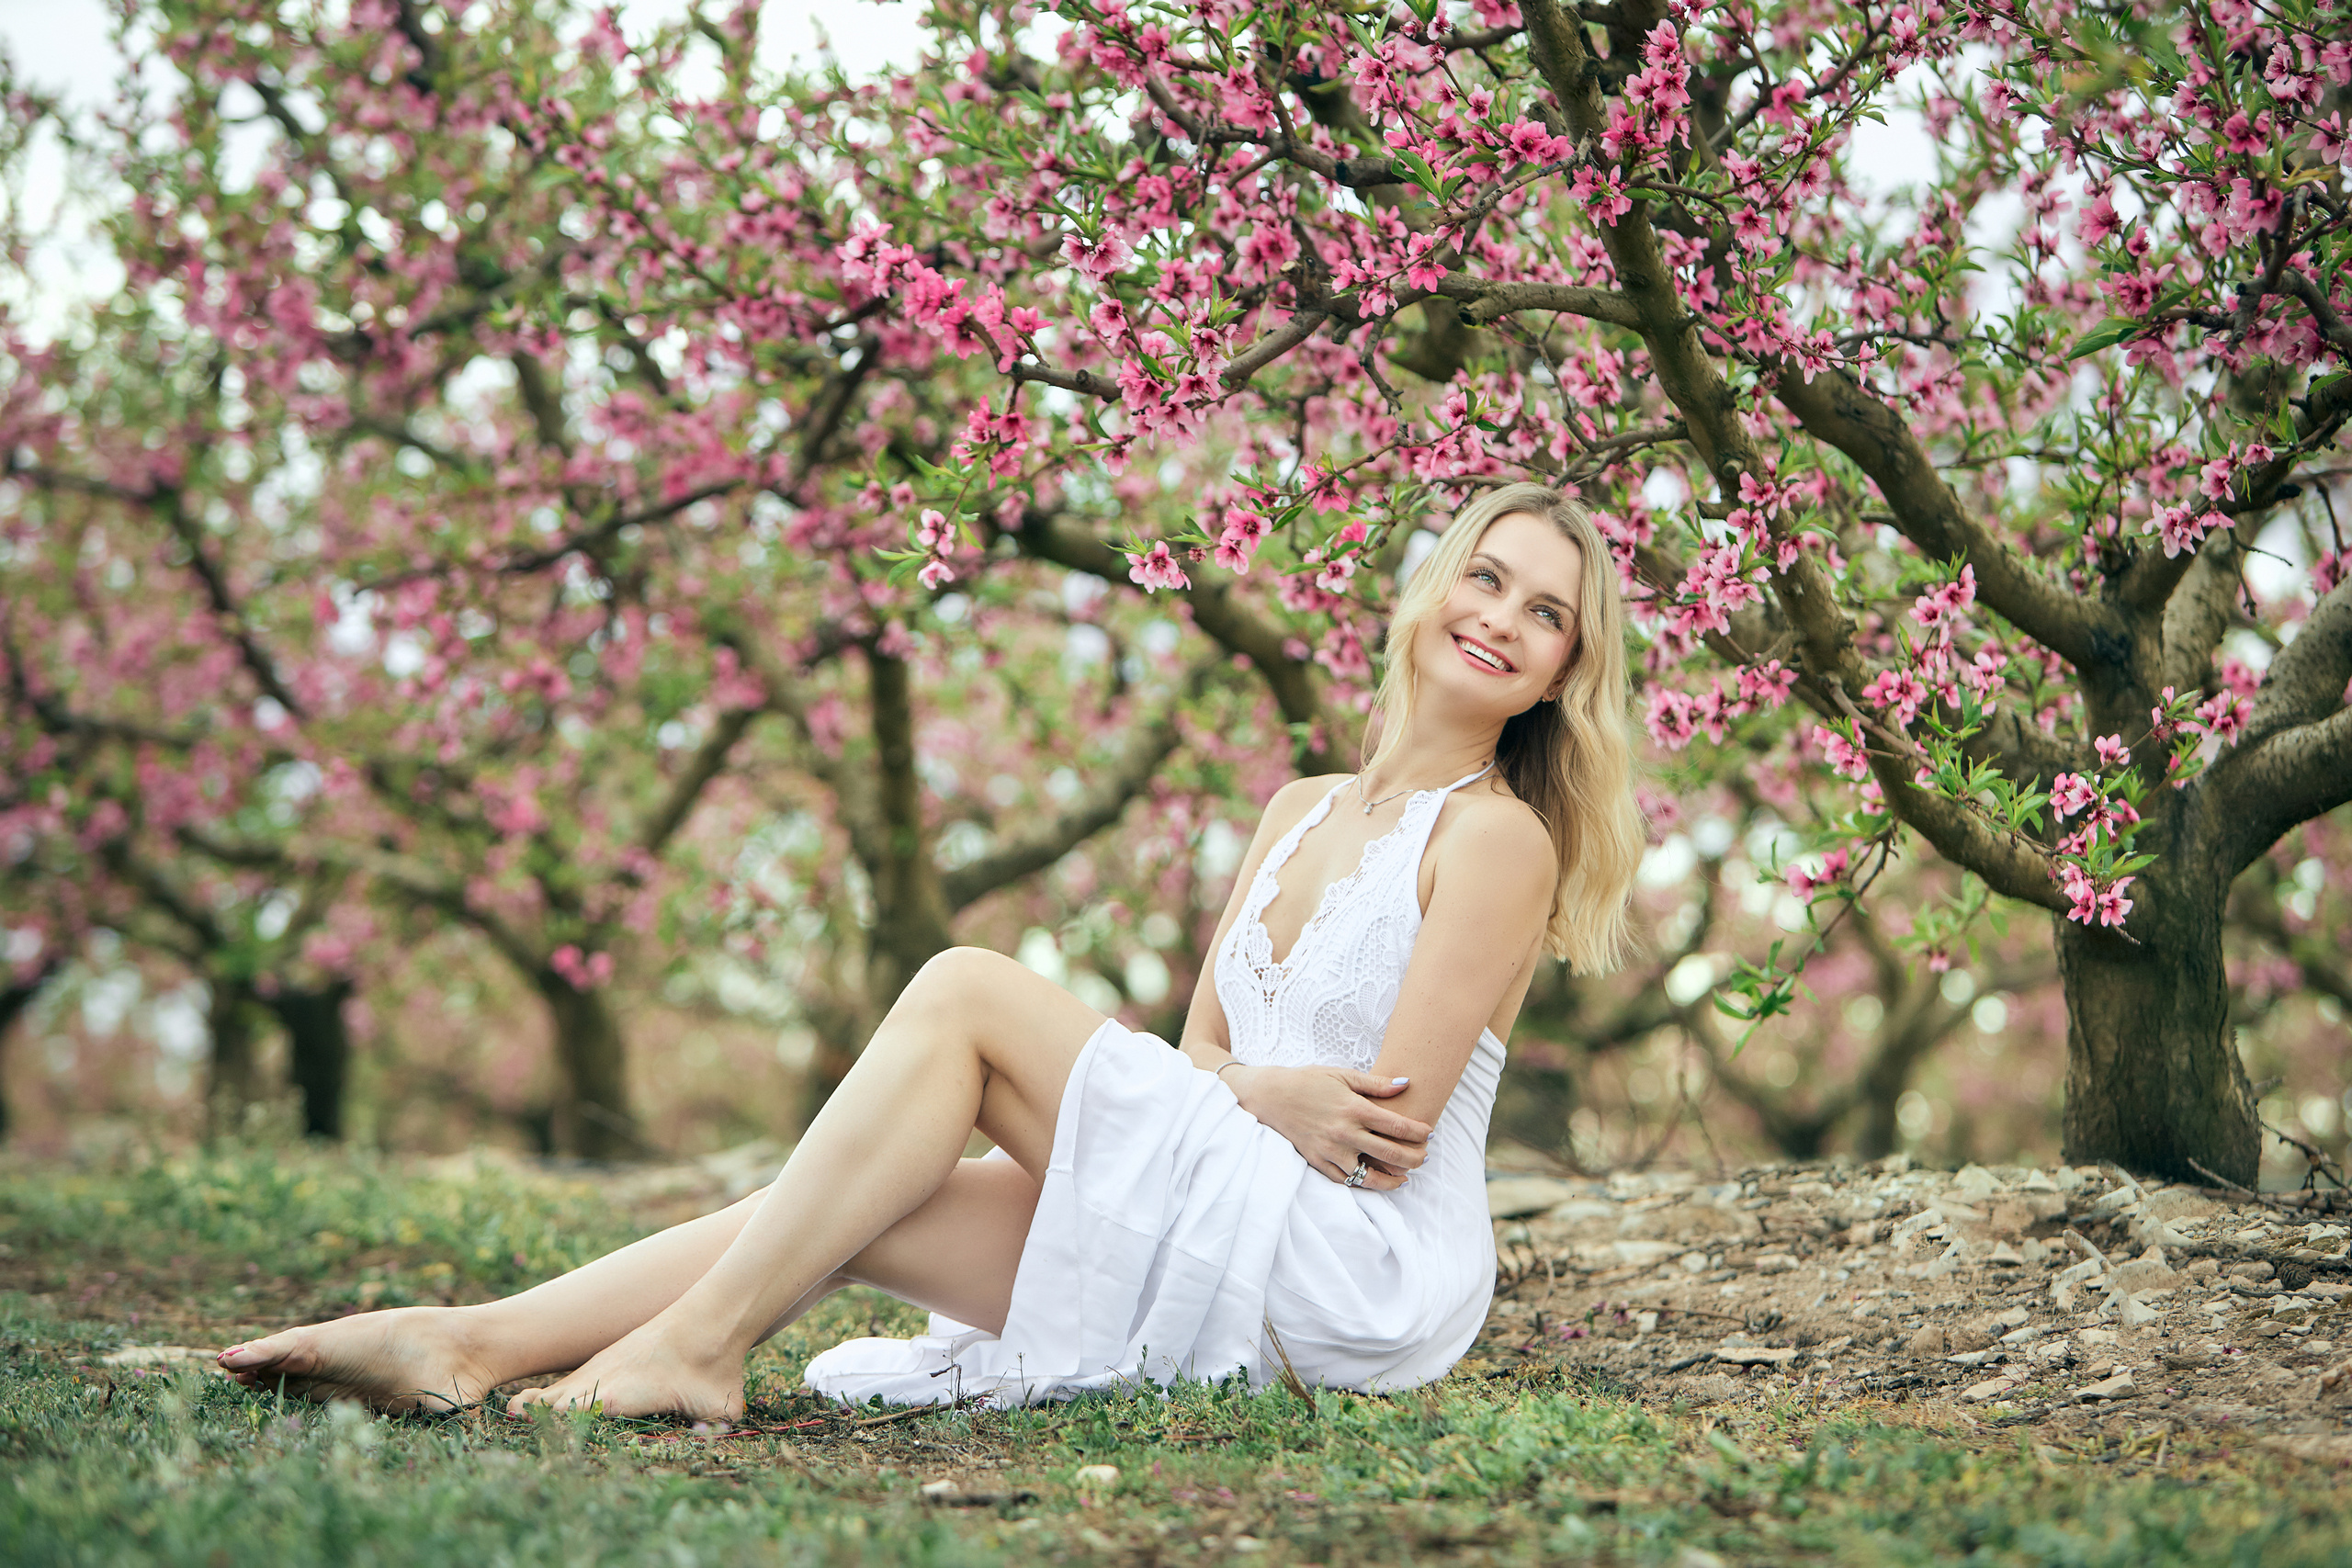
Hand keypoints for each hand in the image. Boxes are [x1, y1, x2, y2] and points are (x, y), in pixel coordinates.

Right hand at [1220, 1066, 1431, 1190]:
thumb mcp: (1342, 1074)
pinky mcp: (1318, 1161)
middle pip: (1391, 1153)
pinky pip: (1345, 1180)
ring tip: (1404, 1177)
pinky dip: (1363, 1183)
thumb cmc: (1308, 1081)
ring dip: (1392, 1178)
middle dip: (1414, 1158)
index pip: (1397, 1126)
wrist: (1271, 1096)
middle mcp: (1345, 1133)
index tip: (1429, 1134)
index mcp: (1354, 1108)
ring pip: (1369, 1175)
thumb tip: (1406, 1085)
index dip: (1418, 1132)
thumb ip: (1375, 1084)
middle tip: (1424, 1157)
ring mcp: (1331, 1151)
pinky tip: (1375, 1180)